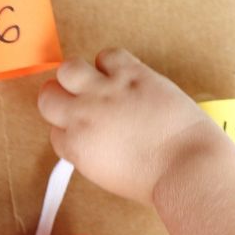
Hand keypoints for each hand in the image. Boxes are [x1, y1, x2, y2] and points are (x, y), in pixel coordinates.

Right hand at [37, 48, 227, 204]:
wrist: (187, 166)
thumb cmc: (154, 179)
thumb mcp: (107, 174)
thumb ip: (90, 151)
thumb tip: (91, 135)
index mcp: (75, 147)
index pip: (55, 131)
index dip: (69, 129)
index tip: (84, 130)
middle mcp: (83, 116)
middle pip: (47, 95)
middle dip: (61, 99)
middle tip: (81, 102)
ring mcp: (106, 92)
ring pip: (69, 68)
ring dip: (79, 75)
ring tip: (97, 83)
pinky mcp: (132, 74)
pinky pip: (108, 55)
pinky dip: (112, 63)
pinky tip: (123, 75)